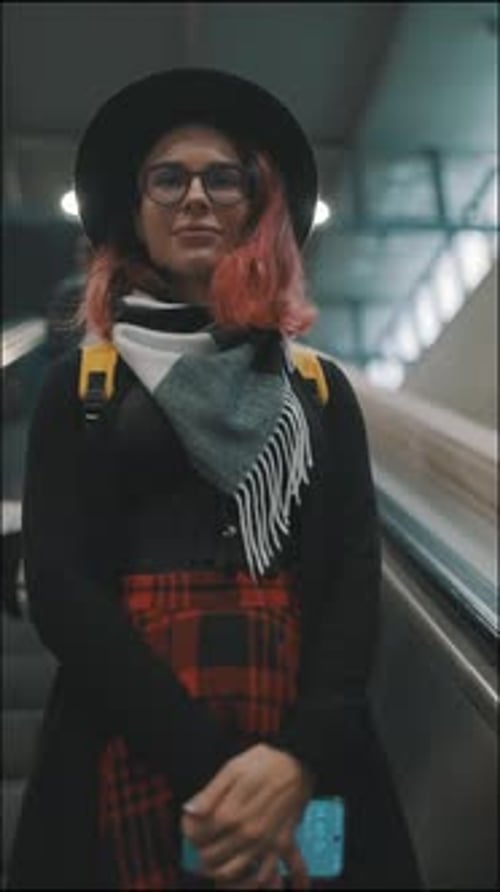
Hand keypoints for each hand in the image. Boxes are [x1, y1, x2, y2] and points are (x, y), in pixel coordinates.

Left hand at [181, 743, 313, 888]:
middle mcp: (246, 833)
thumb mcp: (232, 768)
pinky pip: (264, 874)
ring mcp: (264, 842)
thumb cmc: (265, 762)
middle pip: (211, 857)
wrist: (298, 762)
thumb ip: (209, 793)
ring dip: (219, 870)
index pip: (198, 835)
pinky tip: (244, 872)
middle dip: (200, 850)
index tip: (190, 823)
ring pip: (232, 872)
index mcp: (231, 813)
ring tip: (216, 859)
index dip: (189, 830)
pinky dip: (251, 880)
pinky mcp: (280, 846)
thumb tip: (190, 811)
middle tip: (202, 840)